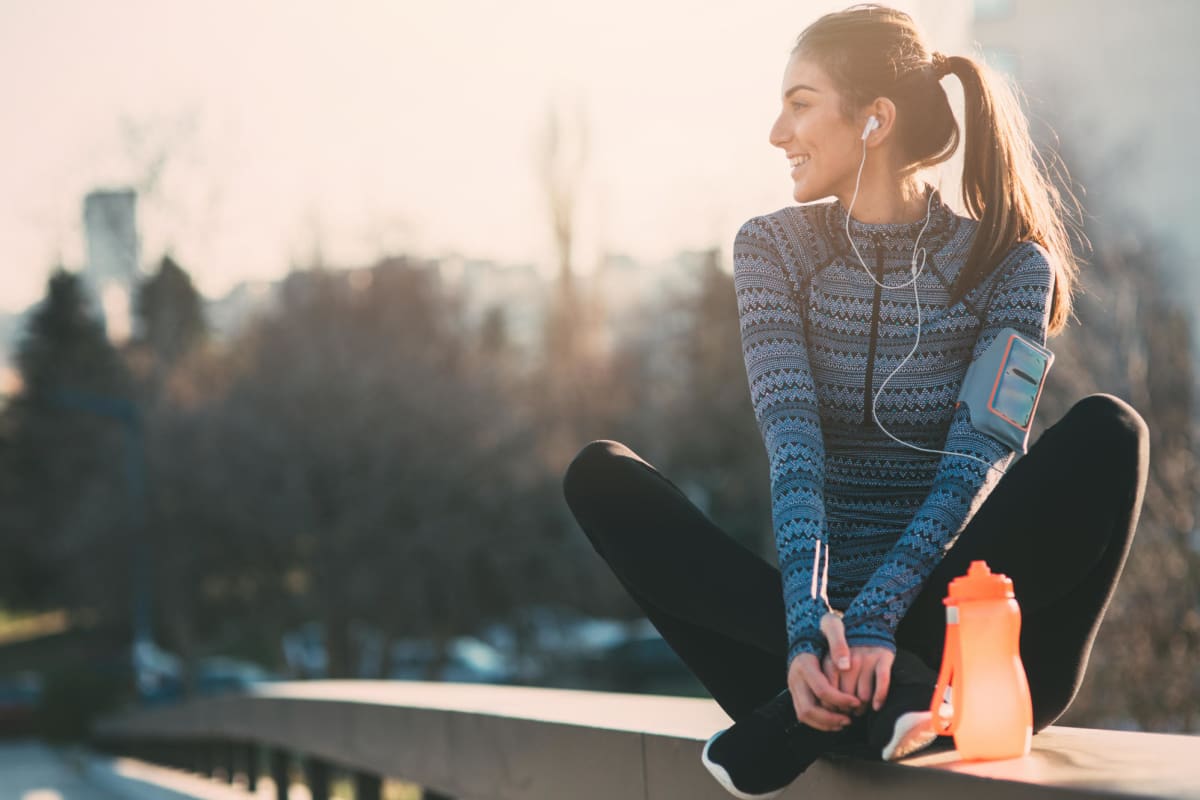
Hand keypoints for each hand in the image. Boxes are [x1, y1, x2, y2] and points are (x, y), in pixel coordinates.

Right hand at [785, 611, 867, 731]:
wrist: (804, 628)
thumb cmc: (821, 628)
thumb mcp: (832, 625)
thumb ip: (838, 642)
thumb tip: (844, 666)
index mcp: (805, 664)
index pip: (822, 690)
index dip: (841, 699)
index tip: (857, 702)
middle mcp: (795, 678)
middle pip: (809, 709)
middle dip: (831, 718)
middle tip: (850, 719)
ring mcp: (793, 686)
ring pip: (804, 715)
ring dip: (825, 723)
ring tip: (845, 722)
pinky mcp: (795, 692)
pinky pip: (803, 714)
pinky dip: (819, 722)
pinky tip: (835, 720)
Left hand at [818, 613, 893, 713]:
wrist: (868, 622)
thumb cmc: (846, 647)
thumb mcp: (829, 657)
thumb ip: (827, 677)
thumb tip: (832, 700)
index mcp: (832, 661)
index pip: (830, 692)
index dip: (834, 706)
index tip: (837, 710)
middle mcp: (849, 660)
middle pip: (847, 697)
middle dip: (849, 709)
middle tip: (851, 712)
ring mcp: (867, 659)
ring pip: (865, 695)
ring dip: (864, 707)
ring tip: (863, 708)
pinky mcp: (883, 658)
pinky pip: (882, 683)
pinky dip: (880, 697)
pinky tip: (877, 706)